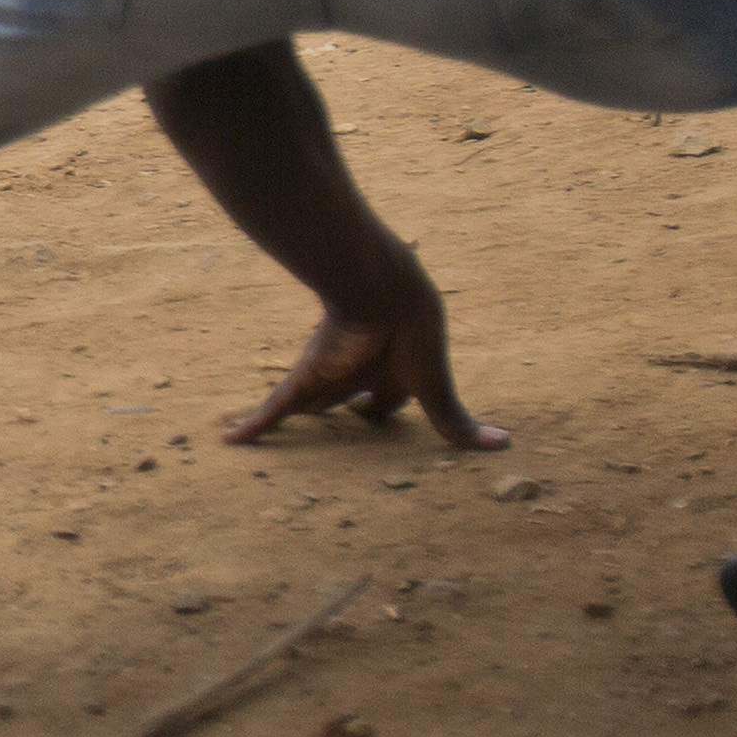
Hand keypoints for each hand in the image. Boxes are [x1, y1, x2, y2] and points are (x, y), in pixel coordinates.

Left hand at [217, 267, 509, 450]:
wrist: (382, 291)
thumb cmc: (414, 333)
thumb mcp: (434, 386)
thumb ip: (456, 423)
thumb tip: (505, 446)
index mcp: (391, 375)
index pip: (384, 402)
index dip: (378, 413)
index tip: (372, 421)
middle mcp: (356, 374)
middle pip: (340, 402)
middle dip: (333, 414)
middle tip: (323, 436)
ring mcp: (327, 376)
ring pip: (304, 404)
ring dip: (287, 419)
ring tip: (262, 441)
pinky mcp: (302, 378)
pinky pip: (274, 409)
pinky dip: (254, 427)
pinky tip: (231, 441)